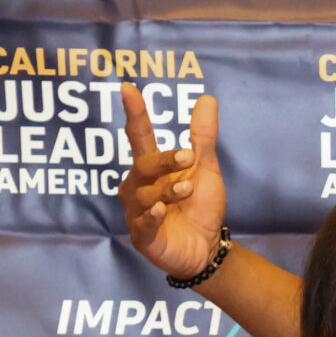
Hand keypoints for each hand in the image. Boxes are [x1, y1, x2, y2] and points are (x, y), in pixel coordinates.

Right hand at [118, 84, 225, 277]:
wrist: (207, 248)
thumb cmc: (200, 207)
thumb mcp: (205, 169)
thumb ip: (203, 138)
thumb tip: (207, 98)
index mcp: (152, 167)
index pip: (139, 135)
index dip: (134, 113)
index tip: (128, 88)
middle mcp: (138, 186)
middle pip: (142, 166)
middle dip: (163, 160)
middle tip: (188, 157)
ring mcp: (137, 212)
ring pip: (144, 195)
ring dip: (166, 190)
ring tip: (186, 190)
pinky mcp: (143, 237)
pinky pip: (142, 223)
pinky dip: (152, 216)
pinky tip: (162, 211)